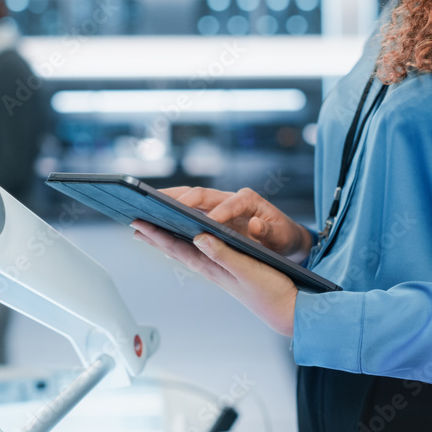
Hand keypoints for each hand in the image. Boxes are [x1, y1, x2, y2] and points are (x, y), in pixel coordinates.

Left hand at [131, 219, 297, 336]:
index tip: (137, 222)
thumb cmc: (271, 291)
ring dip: (167, 241)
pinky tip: (187, 245)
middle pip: (176, 250)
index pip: (178, 247)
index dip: (157, 234)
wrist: (287, 311)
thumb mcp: (247, 269)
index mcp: (213, 266)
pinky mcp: (229, 272)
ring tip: (152, 233)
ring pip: (186, 253)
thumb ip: (223, 253)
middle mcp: (212, 269)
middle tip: (135, 224)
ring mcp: (219, 272)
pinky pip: (200, 256)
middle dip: (155, 236)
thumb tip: (198, 237)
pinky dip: (188, 247)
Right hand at [159, 186, 312, 259]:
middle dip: (179, 198)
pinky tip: (155, 225)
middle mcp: (230, 198)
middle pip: (200, 194)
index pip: (229, 203)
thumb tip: (255, 226)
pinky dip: (172, 214)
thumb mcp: (281, 235)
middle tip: (158, 204)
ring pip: (190, 199)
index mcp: (248, 200)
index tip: (207, 225)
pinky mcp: (212, 214)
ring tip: (146, 208)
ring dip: (169, 202)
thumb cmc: (283, 236)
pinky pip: (188, 211)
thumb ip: (268, 231)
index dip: (218, 214)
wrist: (284, 237)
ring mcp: (219, 205)